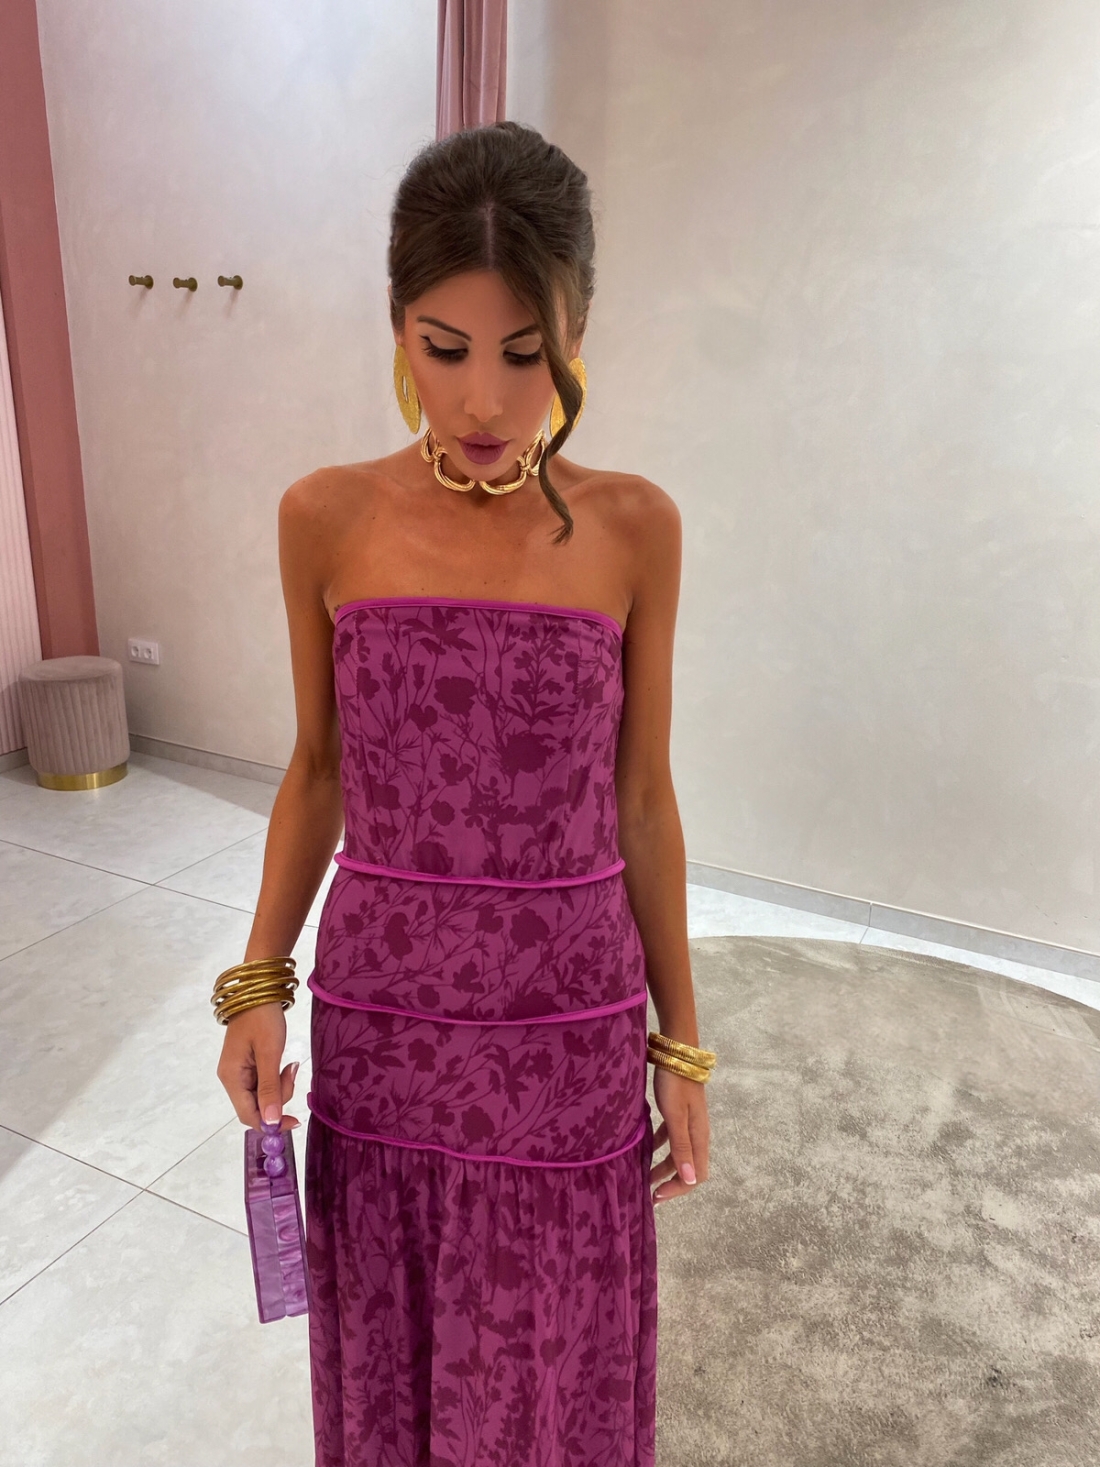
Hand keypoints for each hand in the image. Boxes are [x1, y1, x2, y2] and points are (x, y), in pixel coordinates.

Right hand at [216, 1001, 300, 1132]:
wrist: (259, 989)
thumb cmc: (263, 1018)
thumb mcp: (269, 1052)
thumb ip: (270, 1088)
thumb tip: (271, 1122)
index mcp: (231, 1077)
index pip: (247, 1115)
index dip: (270, 1123)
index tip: (294, 1121)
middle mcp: (231, 1078)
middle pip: (256, 1106)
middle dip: (278, 1098)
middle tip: (291, 1073)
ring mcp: (239, 1071)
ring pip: (262, 1095)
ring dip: (280, 1086)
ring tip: (289, 1065)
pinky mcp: (248, 1065)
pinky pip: (263, 1082)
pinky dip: (277, 1078)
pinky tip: (284, 1064)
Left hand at [649, 1066, 709, 1203]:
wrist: (677, 1052)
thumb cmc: (675, 1084)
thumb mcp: (676, 1116)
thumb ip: (681, 1147)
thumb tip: (691, 1181)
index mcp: (699, 1137)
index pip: (697, 1176)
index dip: (679, 1189)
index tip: (658, 1195)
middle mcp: (697, 1133)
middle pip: (687, 1167)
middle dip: (669, 1182)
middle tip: (649, 1193)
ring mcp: (688, 1122)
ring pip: (677, 1153)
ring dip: (663, 1166)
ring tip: (644, 1174)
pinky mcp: (679, 1112)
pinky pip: (670, 1137)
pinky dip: (659, 1146)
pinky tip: (645, 1147)